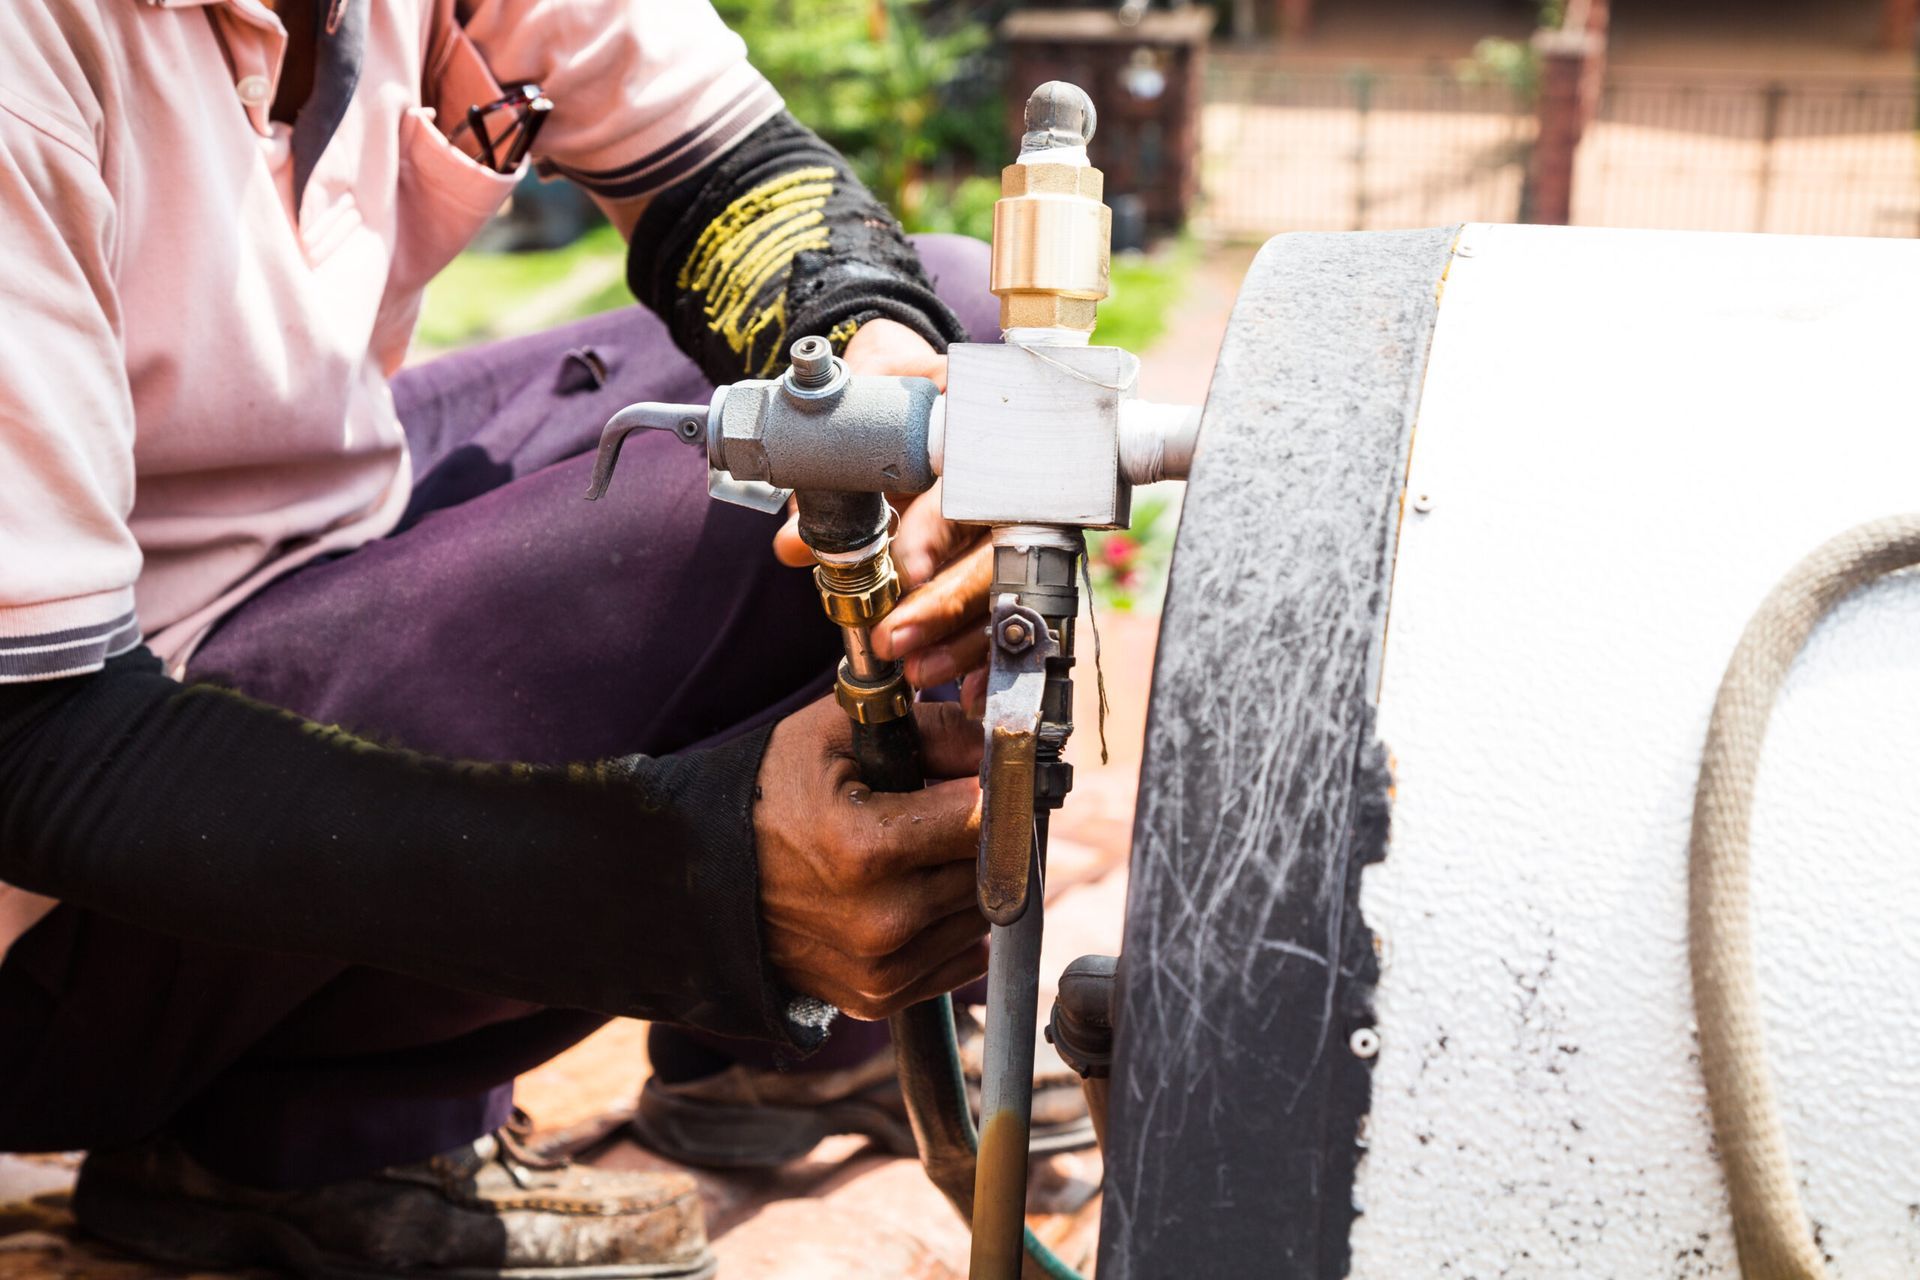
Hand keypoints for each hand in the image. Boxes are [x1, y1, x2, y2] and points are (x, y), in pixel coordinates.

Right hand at [755, 696, 987, 1019]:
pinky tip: (913, 894)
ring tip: (921, 852)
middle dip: (984, 834)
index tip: (990, 777)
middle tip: (950, 810)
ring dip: (970, 879)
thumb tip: (1002, 745)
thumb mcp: (836, 735)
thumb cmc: (768, 793)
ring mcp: (879, 968)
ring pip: (984, 913)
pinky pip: (962, 957)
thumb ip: (932, 730)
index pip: (984, 819)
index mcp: (866, 850)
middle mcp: (880, 921)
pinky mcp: (877, 998)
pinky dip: (952, 924)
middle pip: (990, 868)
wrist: (699, 875)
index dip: (996, 791)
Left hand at [772, 319, 994, 711]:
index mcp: (984, 426)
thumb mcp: (859, 395)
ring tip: (916, 669)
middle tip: (898, 638)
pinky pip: (1013, 612)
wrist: (915, 378)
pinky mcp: (1016, 562)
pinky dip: (988, 655)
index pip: (973, 483)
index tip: (905, 566)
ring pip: (1010, 590)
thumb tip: (796, 543)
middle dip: (947, 604)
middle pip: (999, 552)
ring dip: (963, 639)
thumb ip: (828, 462)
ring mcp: (1021, 523)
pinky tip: (970, 693)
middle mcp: (1016, 478)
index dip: (939, 530)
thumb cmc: (892, 381)